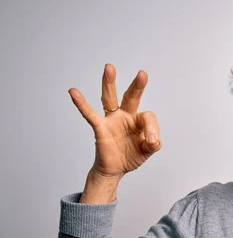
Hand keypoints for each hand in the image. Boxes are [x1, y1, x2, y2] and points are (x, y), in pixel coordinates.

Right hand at [68, 63, 161, 179]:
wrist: (115, 170)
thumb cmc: (130, 156)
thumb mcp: (147, 150)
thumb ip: (153, 144)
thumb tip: (153, 140)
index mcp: (138, 120)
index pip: (148, 117)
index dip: (152, 129)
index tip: (152, 142)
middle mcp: (125, 116)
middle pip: (131, 97)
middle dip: (137, 86)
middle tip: (142, 74)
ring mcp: (111, 120)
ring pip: (109, 98)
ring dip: (109, 83)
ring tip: (109, 68)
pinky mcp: (100, 128)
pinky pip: (90, 114)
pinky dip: (81, 103)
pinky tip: (74, 92)